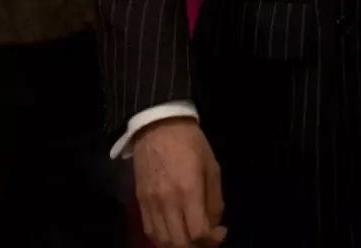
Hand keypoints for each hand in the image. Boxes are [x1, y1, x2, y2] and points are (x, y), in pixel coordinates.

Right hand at [132, 118, 226, 247]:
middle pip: (180, 243)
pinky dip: (163, 240)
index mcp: (189, 190)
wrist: (158, 125)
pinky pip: (150, 231)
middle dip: (197, 247)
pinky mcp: (140, 201)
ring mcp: (151, 203)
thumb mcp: (212, 166)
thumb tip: (215, 224)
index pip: (198, 232)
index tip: (220, 233)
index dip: (212, 240)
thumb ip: (215, 199)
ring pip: (163, 242)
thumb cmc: (190, 142)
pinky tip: (173, 235)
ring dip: (179, 246)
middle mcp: (168, 202)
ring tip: (191, 239)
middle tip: (206, 240)